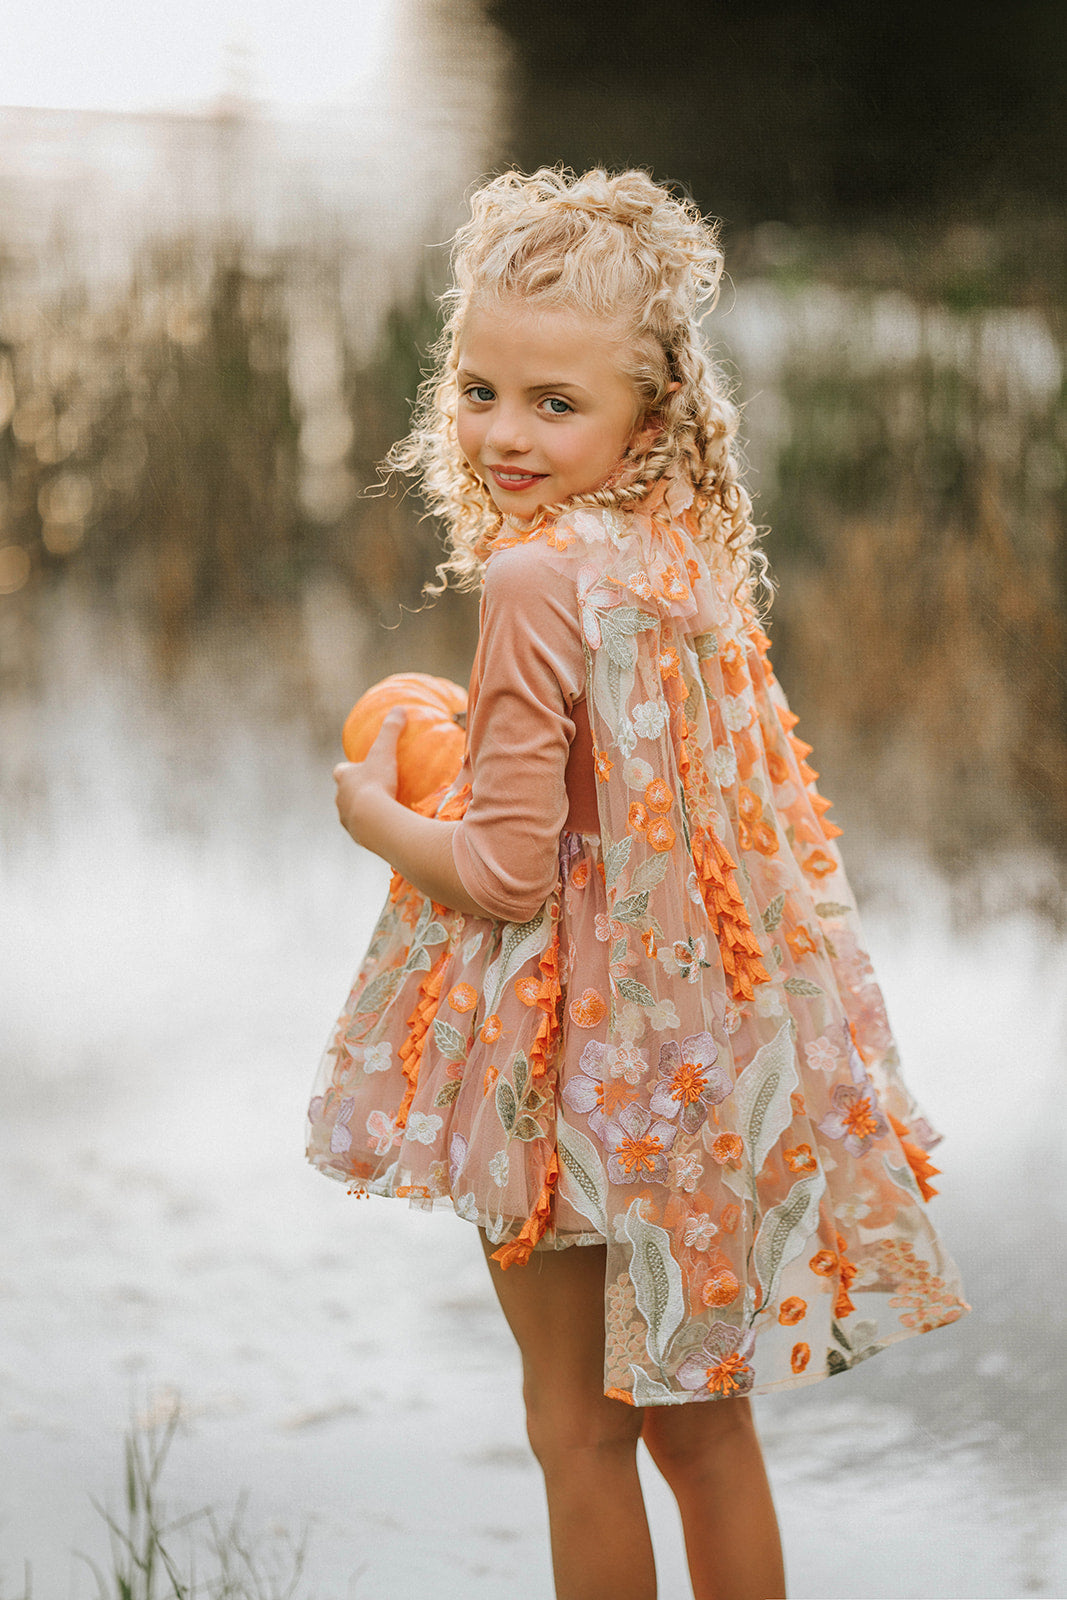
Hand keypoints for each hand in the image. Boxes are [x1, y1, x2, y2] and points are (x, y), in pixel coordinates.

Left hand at [333, 708, 405, 842]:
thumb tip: (399, 708)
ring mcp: (347, 820)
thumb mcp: (384, 753)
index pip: (340, 771)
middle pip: (344, 793)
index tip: (360, 768)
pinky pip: (364, 831)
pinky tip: (386, 828)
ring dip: (362, 812)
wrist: (374, 821)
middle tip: (373, 790)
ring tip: (380, 813)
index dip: (349, 770)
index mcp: (343, 778)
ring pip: (352, 813)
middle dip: (354, 792)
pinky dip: (372, 829)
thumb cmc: (376, 784)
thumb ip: (391, 730)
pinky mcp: (357, 836)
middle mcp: (340, 799)